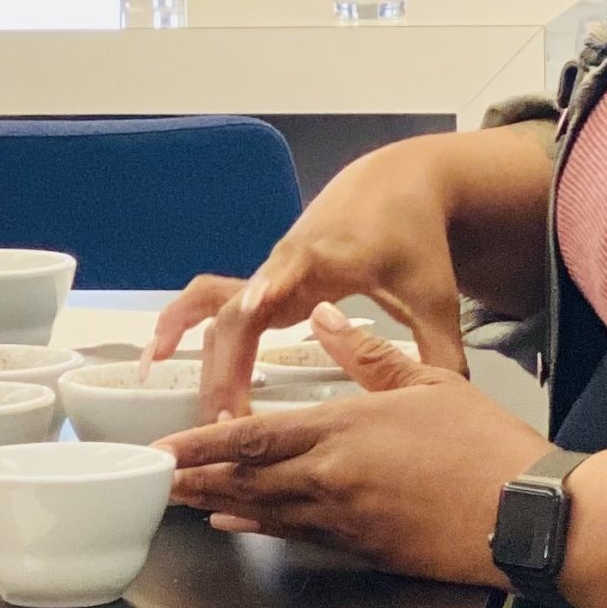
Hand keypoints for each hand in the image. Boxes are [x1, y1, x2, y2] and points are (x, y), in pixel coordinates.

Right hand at [147, 136, 468, 419]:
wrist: (393, 187)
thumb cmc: (413, 241)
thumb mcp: (435, 297)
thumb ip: (441, 353)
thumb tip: (451, 408)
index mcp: (330, 258)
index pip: (291, 270)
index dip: (269, 287)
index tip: (253, 310)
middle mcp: (287, 262)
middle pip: (240, 310)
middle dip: (227, 364)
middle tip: (227, 421)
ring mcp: (268, 272)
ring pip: (215, 307)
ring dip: (191, 346)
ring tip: (162, 384)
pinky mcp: (260, 282)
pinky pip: (209, 303)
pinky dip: (181, 325)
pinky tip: (156, 356)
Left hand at [159, 306, 545, 584]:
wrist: (525, 515)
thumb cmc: (483, 445)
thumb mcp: (427, 381)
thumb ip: (364, 352)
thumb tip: (322, 317)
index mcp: (341, 431)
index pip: (250, 438)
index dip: (199, 444)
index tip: (160, 449)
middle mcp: (330, 479)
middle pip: (244, 481)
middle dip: (193, 479)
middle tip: (151, 479)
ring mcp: (345, 520)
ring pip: (263, 511)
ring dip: (216, 503)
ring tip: (179, 498)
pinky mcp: (364, 547)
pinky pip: (296, 534)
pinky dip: (259, 525)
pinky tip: (237, 521)